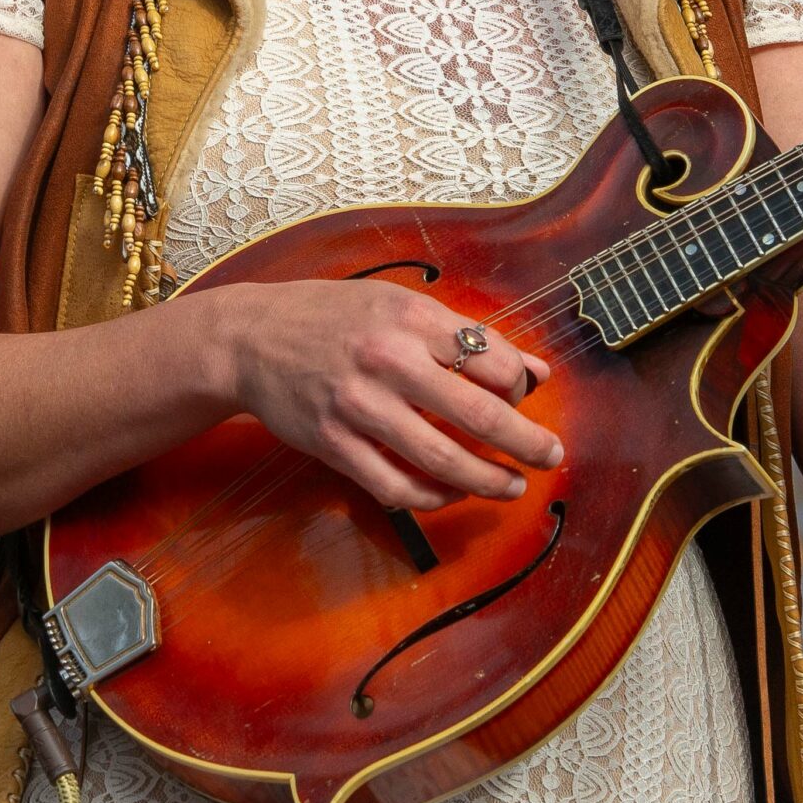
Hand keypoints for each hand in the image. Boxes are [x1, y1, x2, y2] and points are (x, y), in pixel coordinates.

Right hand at [215, 278, 560, 510]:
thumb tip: (536, 372)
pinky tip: (452, 493)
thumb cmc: (334, 317)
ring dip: (487, 480)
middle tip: (550, 455)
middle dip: (525, 442)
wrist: (251, 338)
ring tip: (512, 486)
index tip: (524, 398)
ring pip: (441, 458)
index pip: (491, 360)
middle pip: (477, 414)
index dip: (520, 386)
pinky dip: (432, 497)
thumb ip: (466, 337)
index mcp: (411, 318)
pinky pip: (395, 486)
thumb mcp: (400, 306)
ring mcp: (359, 406)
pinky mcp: (334, 444)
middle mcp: (388, 360)